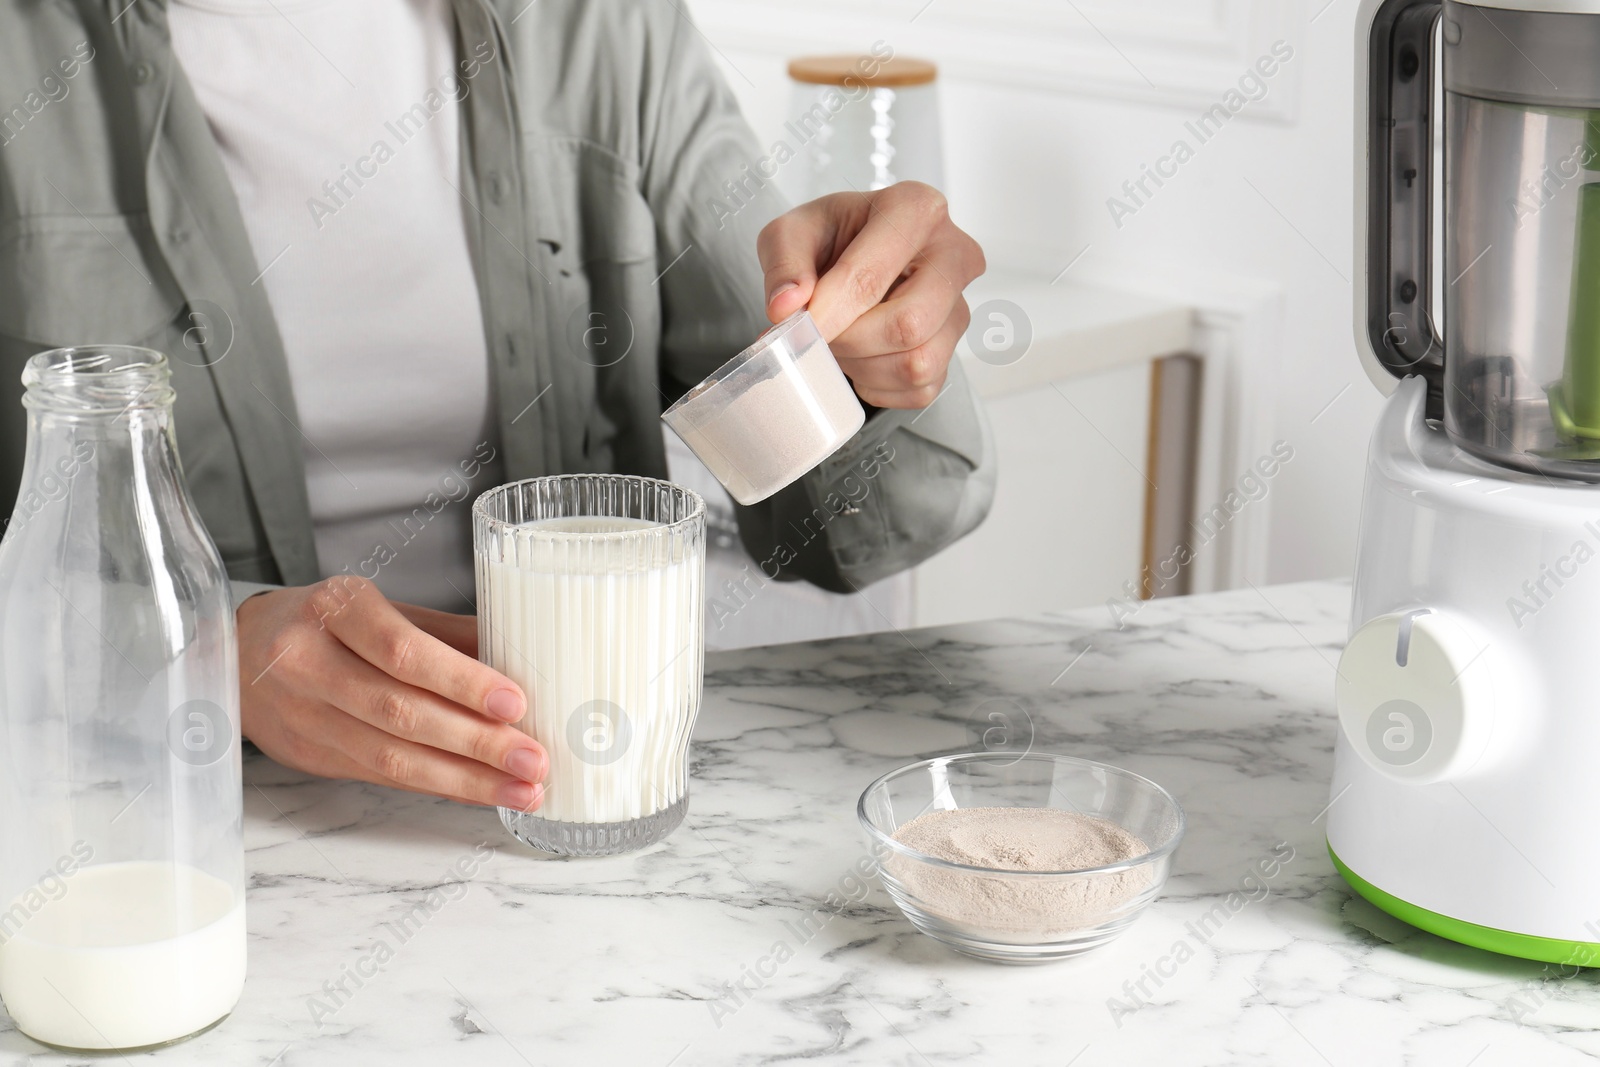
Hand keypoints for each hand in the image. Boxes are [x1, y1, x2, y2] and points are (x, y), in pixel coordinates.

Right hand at [238, 576, 545, 808]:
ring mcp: (304, 715)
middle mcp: (309, 662)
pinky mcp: (310, 755)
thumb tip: (522, 656)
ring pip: (391, 757)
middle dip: (476, 743)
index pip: (402, 651)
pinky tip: (482, 791)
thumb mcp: (380, 606)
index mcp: (335, 610)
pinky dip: (438, 786)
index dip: (461, 681)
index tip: (515, 702)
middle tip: (534, 759)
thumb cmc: (324, 622)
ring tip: (522, 787)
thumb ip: (446, 632)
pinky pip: (382, 777)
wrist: (234, 652)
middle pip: (401, 711)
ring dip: (466, 779)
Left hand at [757, 181, 985, 408]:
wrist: (852, 261)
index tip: (798, 328)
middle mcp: (953, 256)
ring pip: (917, 363)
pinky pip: (917, 388)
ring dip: (863, 365)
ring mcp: (958, 308)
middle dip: (851, 341)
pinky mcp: (952, 352)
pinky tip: (861, 354)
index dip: (830, 312)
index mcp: (916, 210)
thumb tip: (787, 306)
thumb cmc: (831, 241)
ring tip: (841, 338)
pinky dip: (876, 383)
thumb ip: (783, 263)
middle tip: (819, 333)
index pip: (872, 275)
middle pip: (909, 325)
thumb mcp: (791, 233)